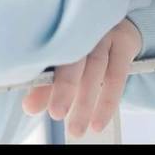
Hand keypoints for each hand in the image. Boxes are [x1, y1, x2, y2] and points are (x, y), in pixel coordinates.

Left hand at [21, 17, 142, 137]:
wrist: (118, 27)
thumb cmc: (83, 48)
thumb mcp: (63, 63)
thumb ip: (46, 85)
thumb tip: (29, 107)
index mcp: (59, 28)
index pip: (48, 53)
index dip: (40, 80)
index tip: (31, 106)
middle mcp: (81, 26)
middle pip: (73, 56)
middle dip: (64, 87)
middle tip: (56, 114)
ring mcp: (104, 32)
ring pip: (96, 65)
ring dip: (86, 100)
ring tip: (76, 129)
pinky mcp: (124, 41)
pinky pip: (117, 74)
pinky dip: (108, 101)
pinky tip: (99, 121)